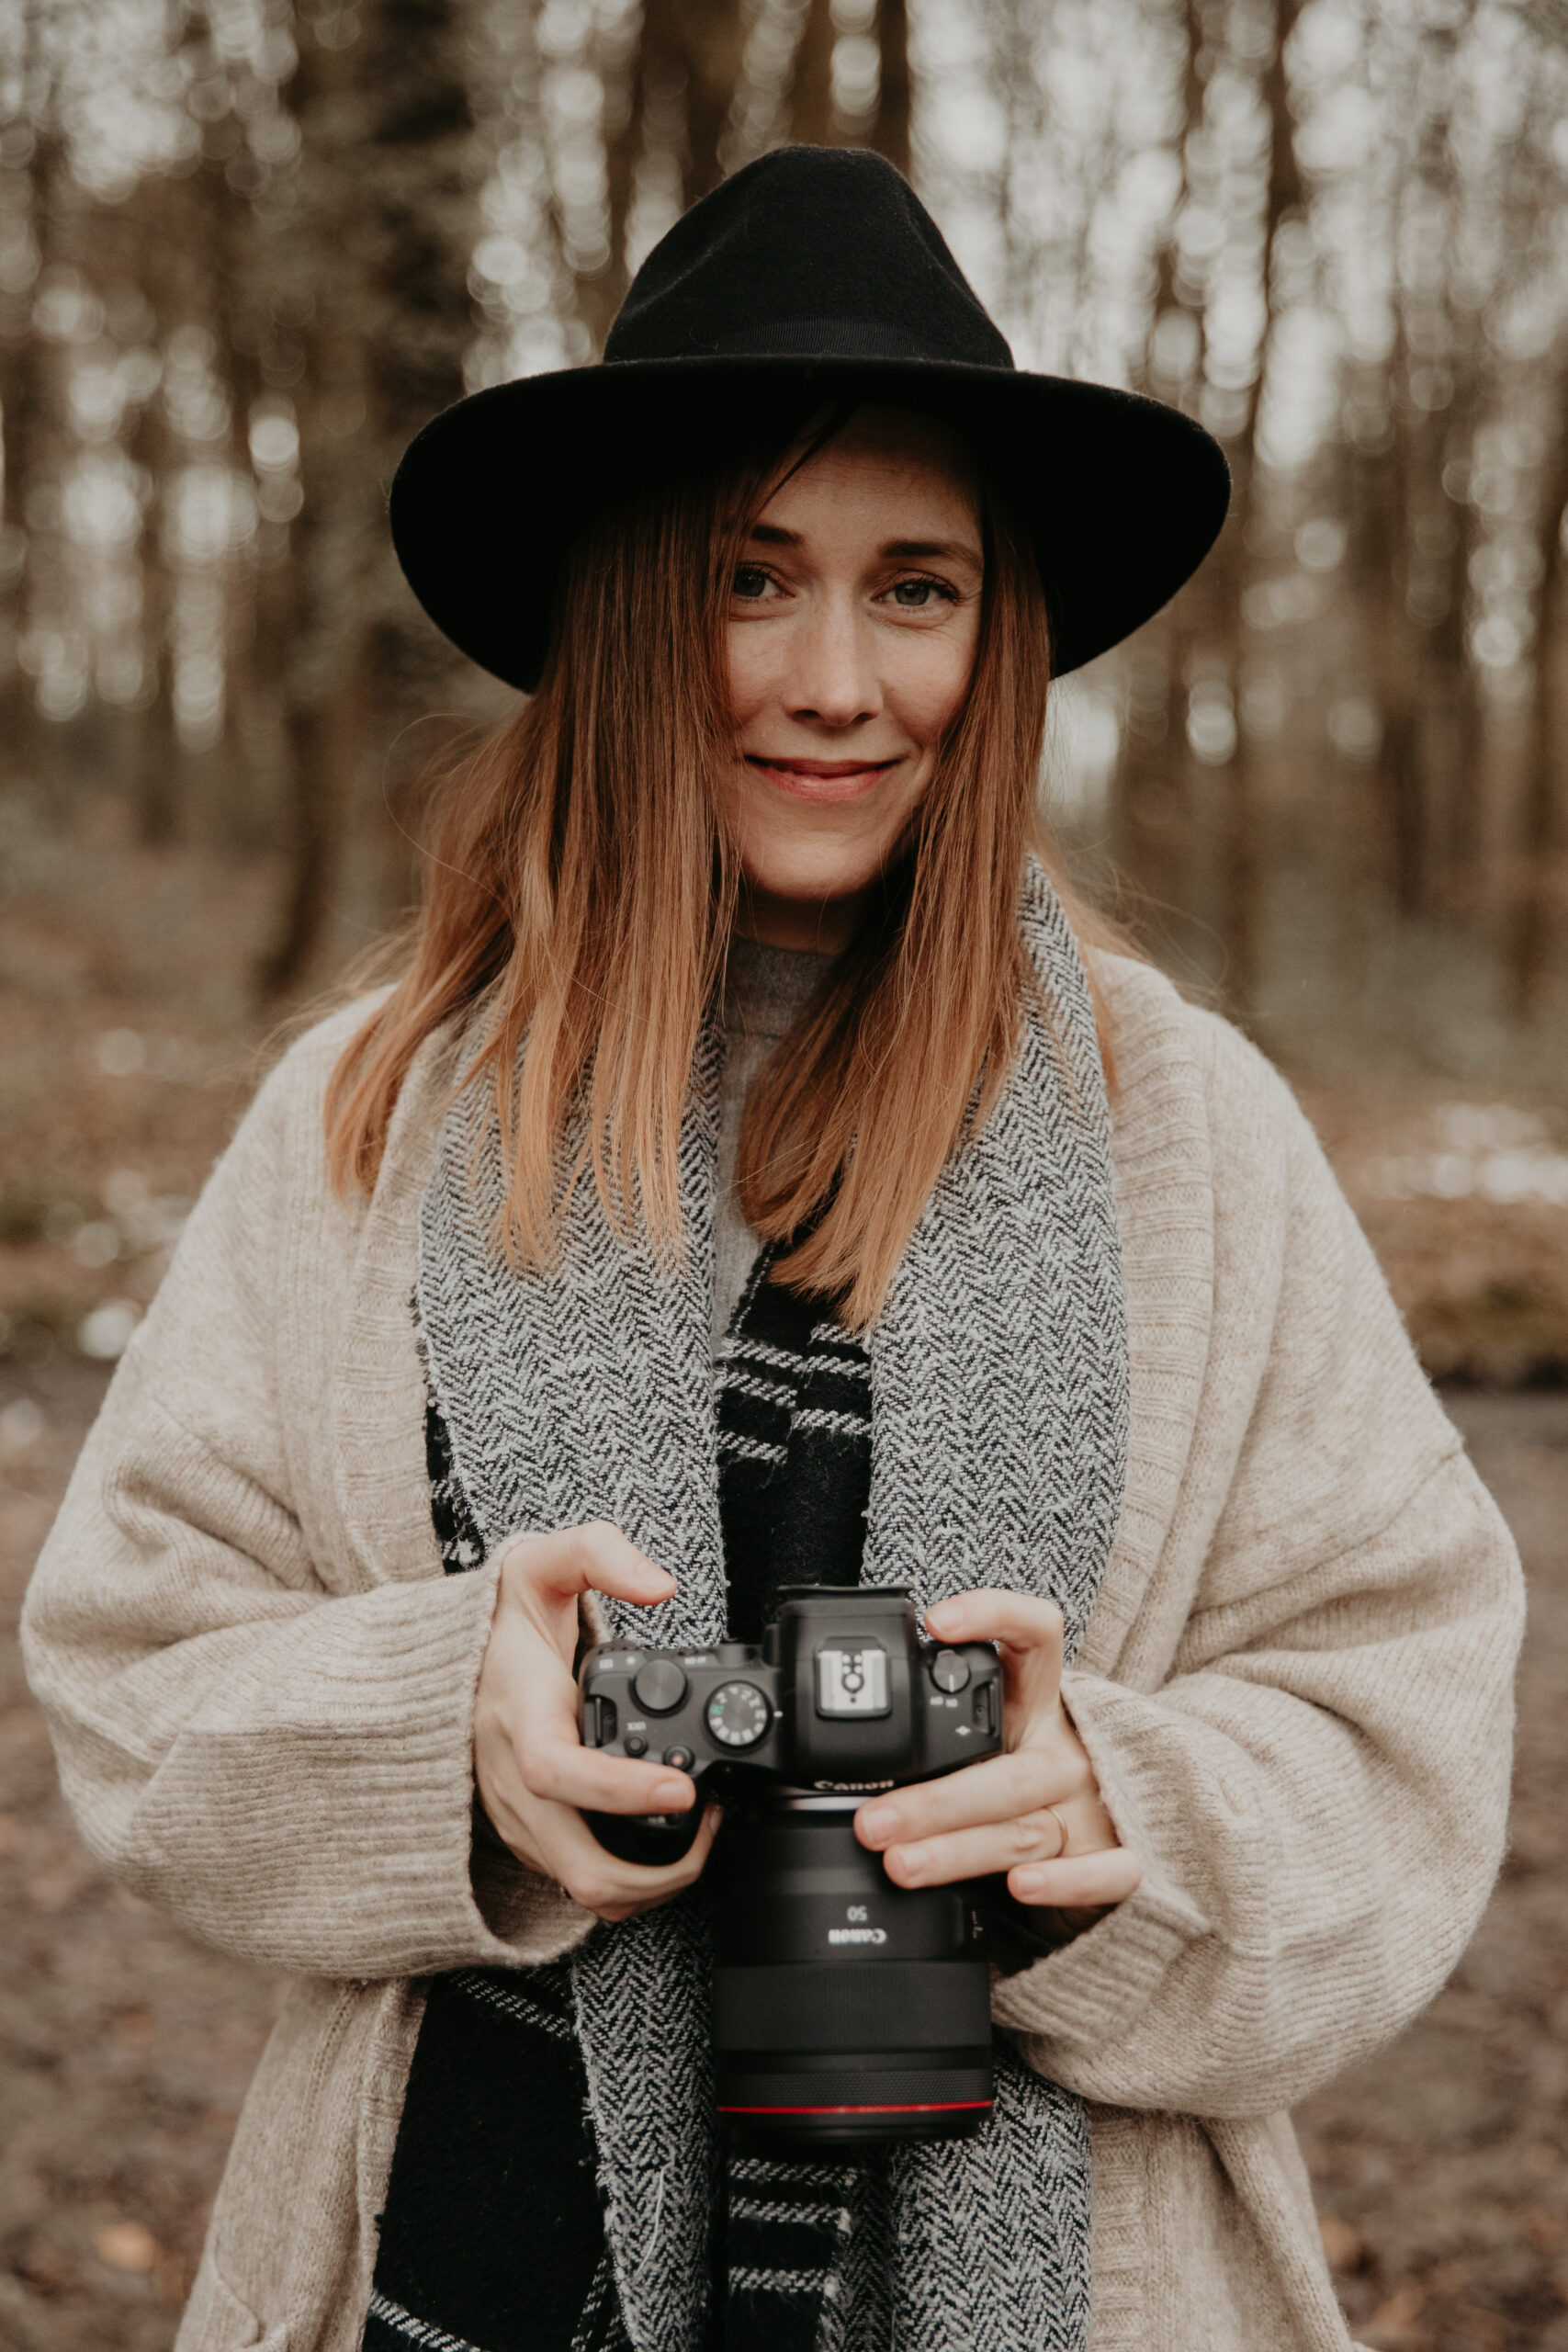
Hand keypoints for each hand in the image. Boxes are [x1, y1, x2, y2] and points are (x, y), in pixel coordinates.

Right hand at [474, 1522, 720, 1923]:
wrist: (434, 1669)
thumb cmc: (497, 1623)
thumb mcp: (540, 1564)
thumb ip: (598, 1553)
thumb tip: (659, 1584)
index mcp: (520, 1717)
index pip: (558, 1773)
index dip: (620, 1792)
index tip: (683, 1788)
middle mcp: (514, 1781)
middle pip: (579, 1867)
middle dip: (658, 1873)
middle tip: (710, 1823)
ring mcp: (518, 1819)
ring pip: (583, 1888)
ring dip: (652, 1883)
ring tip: (702, 1830)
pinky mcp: (527, 1837)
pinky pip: (578, 1882)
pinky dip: (631, 1880)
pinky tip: (666, 1836)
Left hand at [853, 1589, 1140, 1925]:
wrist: (1133, 1817)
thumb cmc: (1028, 1777)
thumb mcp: (993, 1737)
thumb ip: (942, 1732)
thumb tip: (852, 1742)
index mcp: (1039, 1704)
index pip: (1034, 1637)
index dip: (993, 1616)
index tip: (936, 1623)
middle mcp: (1066, 1752)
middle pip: (1006, 1772)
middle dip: (933, 1801)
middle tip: (872, 1821)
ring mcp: (1094, 1807)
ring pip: (1027, 1830)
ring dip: (959, 1850)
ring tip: (900, 1863)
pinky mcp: (1119, 1859)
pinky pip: (1103, 1874)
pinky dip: (1064, 1881)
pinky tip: (1021, 1885)